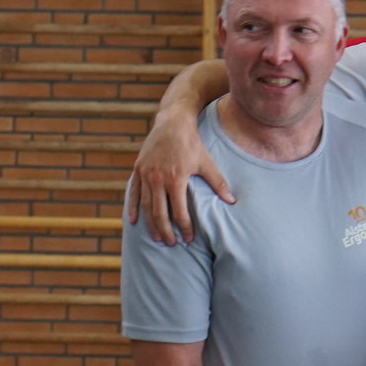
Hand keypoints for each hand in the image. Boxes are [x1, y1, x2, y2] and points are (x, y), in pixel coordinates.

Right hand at [126, 113, 235, 244]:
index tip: (188, 239)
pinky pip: (133, 193)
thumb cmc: (191, 143)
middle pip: (159, 213)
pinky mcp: (138, 169)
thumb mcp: (207, 162)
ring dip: (150, 224)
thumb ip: (218, 183)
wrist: (172, 122)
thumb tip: (232, 201)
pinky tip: (134, 221)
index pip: (179, 212)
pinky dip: (133, 208)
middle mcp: (157, 178)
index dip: (184, 227)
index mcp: (175, 179)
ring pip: (145, 206)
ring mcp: (145, 174)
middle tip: (171, 244)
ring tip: (156, 237)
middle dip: (165, 231)